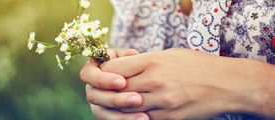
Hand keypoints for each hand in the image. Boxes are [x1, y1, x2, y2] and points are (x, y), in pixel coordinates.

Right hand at [80, 49, 149, 119]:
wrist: (142, 80)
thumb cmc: (134, 64)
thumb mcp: (131, 57)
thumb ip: (129, 57)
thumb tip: (132, 55)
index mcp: (92, 69)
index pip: (87, 74)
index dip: (103, 79)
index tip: (123, 82)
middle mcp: (91, 87)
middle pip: (94, 96)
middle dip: (116, 99)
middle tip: (137, 99)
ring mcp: (97, 103)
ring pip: (101, 113)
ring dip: (122, 115)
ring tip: (144, 116)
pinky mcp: (105, 115)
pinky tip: (144, 119)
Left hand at [96, 48, 268, 119]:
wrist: (228, 84)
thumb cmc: (198, 65)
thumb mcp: (169, 54)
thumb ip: (144, 61)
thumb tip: (122, 67)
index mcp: (153, 61)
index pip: (114, 69)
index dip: (106, 72)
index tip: (107, 73)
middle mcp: (154, 81)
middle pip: (116, 89)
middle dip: (108, 90)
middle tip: (107, 90)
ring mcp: (162, 102)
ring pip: (126, 108)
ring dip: (118, 106)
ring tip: (118, 102)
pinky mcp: (169, 117)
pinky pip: (142, 119)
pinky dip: (134, 116)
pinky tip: (134, 112)